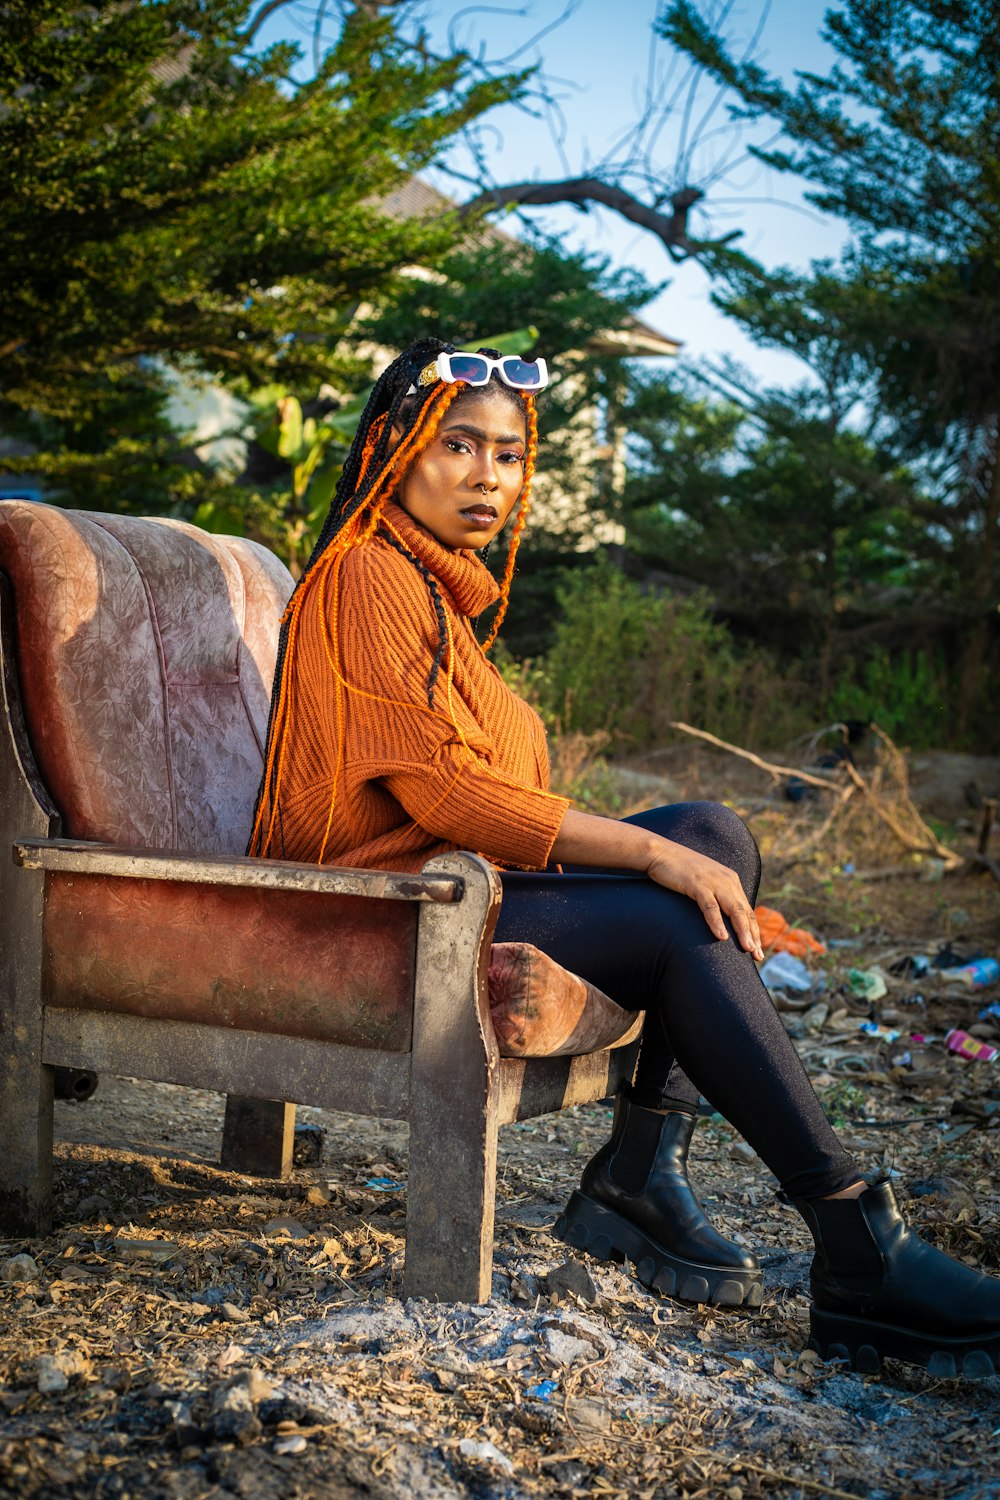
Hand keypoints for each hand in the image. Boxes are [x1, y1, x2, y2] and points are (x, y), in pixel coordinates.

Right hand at [645, 839, 763, 960]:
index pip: (747, 910)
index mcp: (730, 880)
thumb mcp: (704, 882)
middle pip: (745, 912)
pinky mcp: (697, 884)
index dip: (754, 931)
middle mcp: (726, 880)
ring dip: (742, 931)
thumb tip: (722, 917)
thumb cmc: (679, 870)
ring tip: (748, 949)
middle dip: (753, 935)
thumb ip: (716, 895)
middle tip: (758, 956)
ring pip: (733, 910)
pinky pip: (710, 906)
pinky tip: (721, 936)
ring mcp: (713, 882)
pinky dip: (717, 922)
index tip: (758, 950)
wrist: (660, 852)